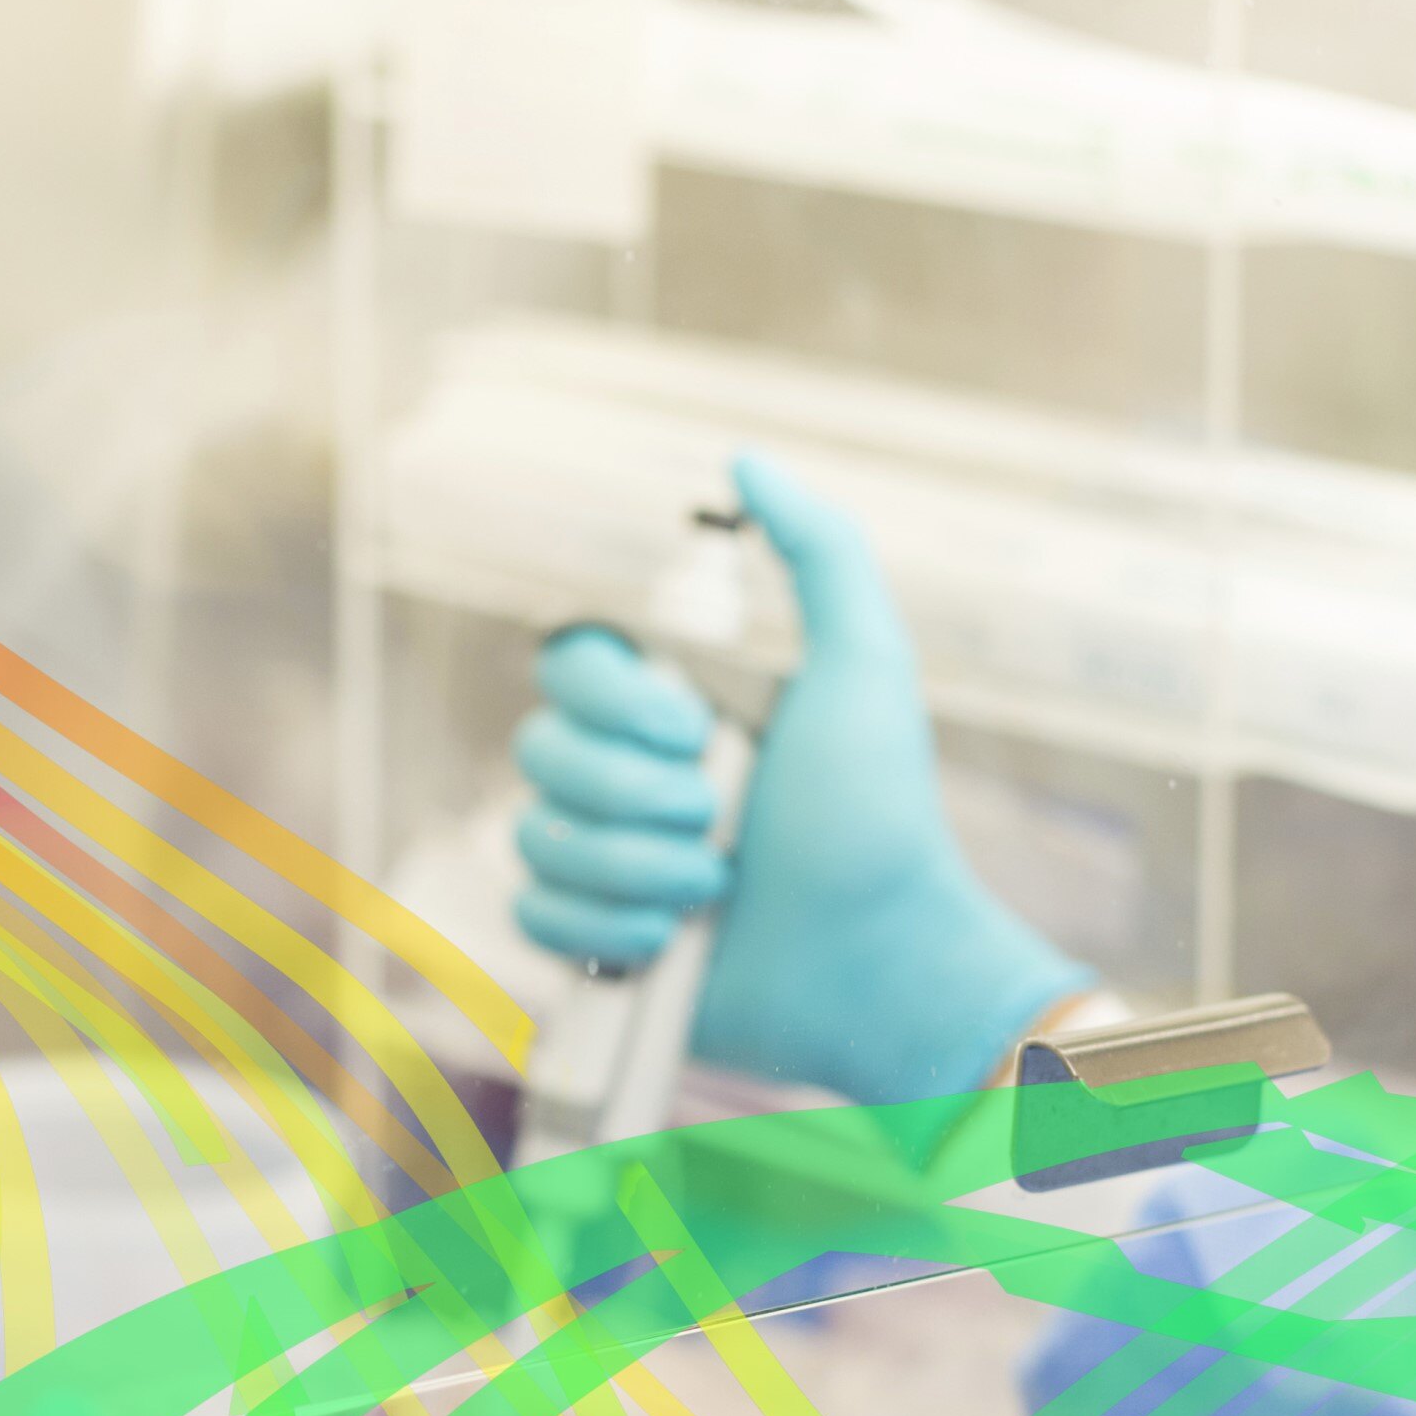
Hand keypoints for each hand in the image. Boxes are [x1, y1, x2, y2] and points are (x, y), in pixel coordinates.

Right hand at [512, 453, 1092, 1109]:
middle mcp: (629, 778)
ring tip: (713, 890)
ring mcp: (608, 864)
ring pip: (534, 838)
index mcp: (673, 709)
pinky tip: (674, 944)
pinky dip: (606, 933)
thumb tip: (745, 457)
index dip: (613, 701)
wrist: (879, 959)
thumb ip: (819, 550)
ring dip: (632, 869)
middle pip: (536, 751)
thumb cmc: (882, 816)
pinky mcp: (596, 945)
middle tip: (718, 819)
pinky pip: (534, 917)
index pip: (566, 667)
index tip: (696, 729)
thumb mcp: (865, 664)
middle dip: (630, 794)